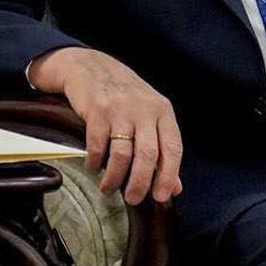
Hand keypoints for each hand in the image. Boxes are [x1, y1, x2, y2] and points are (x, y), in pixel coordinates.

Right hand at [27, 47, 183, 204]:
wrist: (89, 66)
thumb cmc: (124, 95)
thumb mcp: (149, 115)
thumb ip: (163, 150)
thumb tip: (176, 187)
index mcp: (162, 111)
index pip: (173, 148)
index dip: (169, 176)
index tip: (161, 197)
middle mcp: (144, 109)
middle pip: (148, 155)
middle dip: (140, 183)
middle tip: (133, 199)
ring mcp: (120, 110)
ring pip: (122, 154)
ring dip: (114, 178)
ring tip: (108, 188)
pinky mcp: (96, 111)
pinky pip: (97, 145)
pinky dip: (95, 162)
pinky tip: (93, 167)